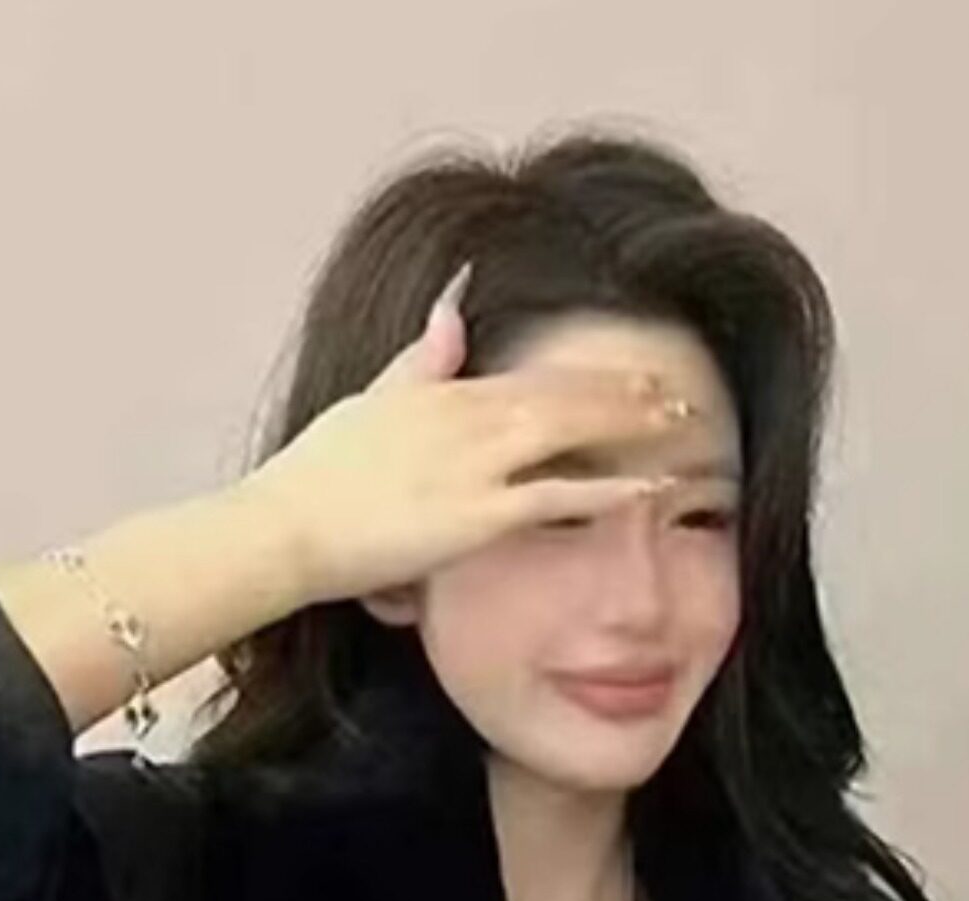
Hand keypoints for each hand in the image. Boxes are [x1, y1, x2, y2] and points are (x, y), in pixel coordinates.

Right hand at [244, 264, 694, 612]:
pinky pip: (555, 496)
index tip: (638, 376)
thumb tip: (454, 306)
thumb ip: (421, 357)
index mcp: (444, 390)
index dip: (592, 376)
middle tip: (681, 398)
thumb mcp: (372, 399)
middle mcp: (467, 417)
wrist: (287, 526)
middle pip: (564, 394)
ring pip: (568, 432)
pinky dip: (605, 490)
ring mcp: (473, 465)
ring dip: (628, 429)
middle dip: (626, 395)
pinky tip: (648, 489)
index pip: (536, 375)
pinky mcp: (475, 515)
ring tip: (681, 431)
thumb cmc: (320, 476)